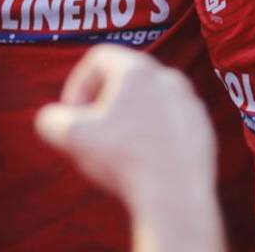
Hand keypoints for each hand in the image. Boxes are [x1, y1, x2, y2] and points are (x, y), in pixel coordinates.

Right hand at [36, 46, 217, 214]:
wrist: (175, 196)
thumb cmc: (124, 160)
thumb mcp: (72, 137)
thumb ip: (52, 120)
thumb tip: (51, 119)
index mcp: (137, 70)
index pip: (98, 58)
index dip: (77, 85)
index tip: (73, 115)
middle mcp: (168, 77)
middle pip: (126, 79)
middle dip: (103, 103)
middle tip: (93, 134)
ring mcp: (190, 102)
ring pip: (150, 101)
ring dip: (130, 119)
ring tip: (119, 149)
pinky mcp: (202, 127)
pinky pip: (171, 122)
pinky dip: (154, 135)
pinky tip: (144, 160)